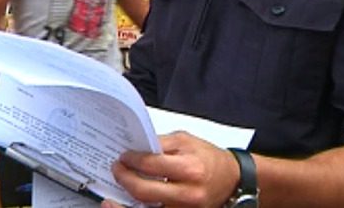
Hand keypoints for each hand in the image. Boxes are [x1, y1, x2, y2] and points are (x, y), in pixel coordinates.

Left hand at [103, 132, 239, 207]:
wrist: (231, 179)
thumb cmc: (208, 158)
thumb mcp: (186, 141)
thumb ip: (161, 143)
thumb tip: (136, 147)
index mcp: (190, 169)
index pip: (153, 165)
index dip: (133, 160)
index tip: (124, 156)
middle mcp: (187, 194)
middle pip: (146, 192)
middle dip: (125, 180)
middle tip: (116, 170)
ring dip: (125, 204)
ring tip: (113, 196)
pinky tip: (128, 205)